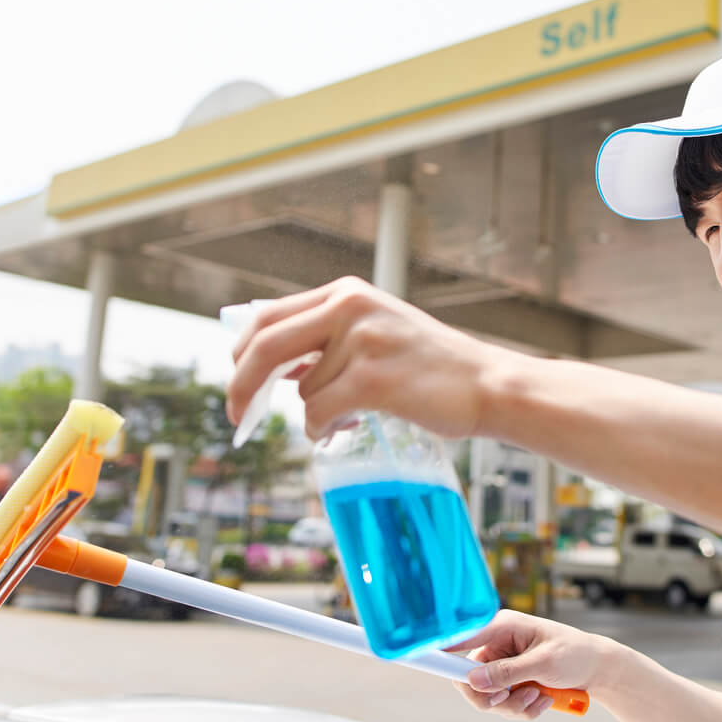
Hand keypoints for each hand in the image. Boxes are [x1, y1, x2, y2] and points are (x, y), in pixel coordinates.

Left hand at [227, 277, 521, 440]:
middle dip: (241, 386)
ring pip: (302, 391)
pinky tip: (346, 427)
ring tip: (354, 412)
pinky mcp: (373, 378)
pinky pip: (319, 413)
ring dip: (316, 413)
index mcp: (346, 292)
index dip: (241, 353)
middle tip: (236, 415)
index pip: (267, 316)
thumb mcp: (374, 330)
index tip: (237, 381)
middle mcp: (350, 307)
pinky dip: (323, 429)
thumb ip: (326, 338)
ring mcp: (362, 341)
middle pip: (265, 347)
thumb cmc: (428, 365)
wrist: (485, 384)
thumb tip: (264, 366)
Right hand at [440, 612, 609, 721]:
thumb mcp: (544, 663)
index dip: (439, 652)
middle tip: (519, 701)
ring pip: (487, 698)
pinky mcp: (510, 681)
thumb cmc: (576, 654)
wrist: (599, 669)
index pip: (460, 639)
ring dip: (514, 706)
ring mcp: (502, 664)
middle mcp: (496, 644)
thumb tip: (473, 680)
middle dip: (495, 699)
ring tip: (540, 698)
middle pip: (469, 680)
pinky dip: (522, 709)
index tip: (421, 658)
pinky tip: (543, 701)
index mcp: (501, 626)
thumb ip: (509, 672)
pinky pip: (502, 705)